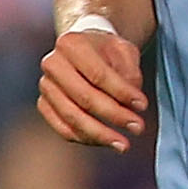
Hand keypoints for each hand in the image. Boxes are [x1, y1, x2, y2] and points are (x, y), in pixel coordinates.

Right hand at [38, 28, 145, 151]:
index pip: (98, 74)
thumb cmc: (108, 52)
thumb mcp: (125, 52)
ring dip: (100, 134)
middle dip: (114, 116)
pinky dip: (86, 138)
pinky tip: (107, 142)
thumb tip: (130, 104)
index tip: (143, 106)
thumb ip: (129, 74)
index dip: (122, 93)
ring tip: (124, 144)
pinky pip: (63, 129)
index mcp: (71, 43)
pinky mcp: (44, 105)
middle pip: (84, 98)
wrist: (86, 51)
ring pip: (72, 117)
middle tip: (138, 128)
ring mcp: (46, 86)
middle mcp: (53, 64)